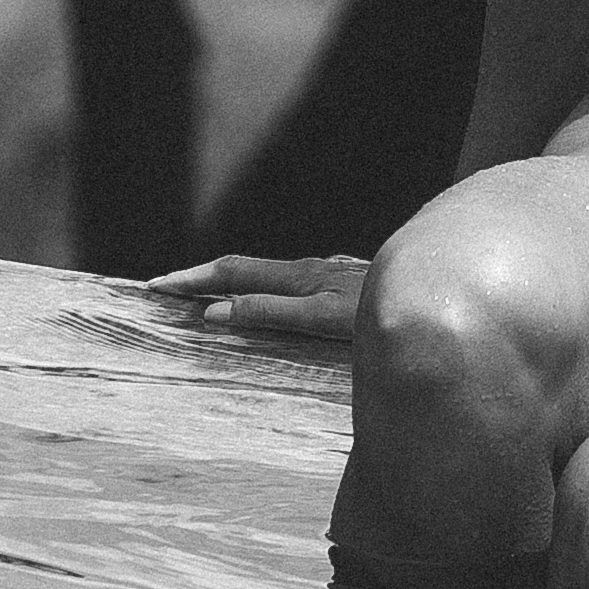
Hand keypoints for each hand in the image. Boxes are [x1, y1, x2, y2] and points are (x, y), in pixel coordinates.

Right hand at [129, 250, 369, 346]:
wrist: (432, 301)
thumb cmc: (380, 313)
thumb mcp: (320, 319)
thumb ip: (270, 313)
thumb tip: (215, 310)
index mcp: (298, 276)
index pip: (231, 273)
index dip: (191, 279)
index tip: (156, 286)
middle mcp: (309, 270)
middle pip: (243, 269)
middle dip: (200, 277)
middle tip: (163, 288)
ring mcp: (326, 275)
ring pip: (265, 276)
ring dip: (227, 283)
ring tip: (199, 294)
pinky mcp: (340, 286)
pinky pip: (286, 286)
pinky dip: (258, 291)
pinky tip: (263, 301)